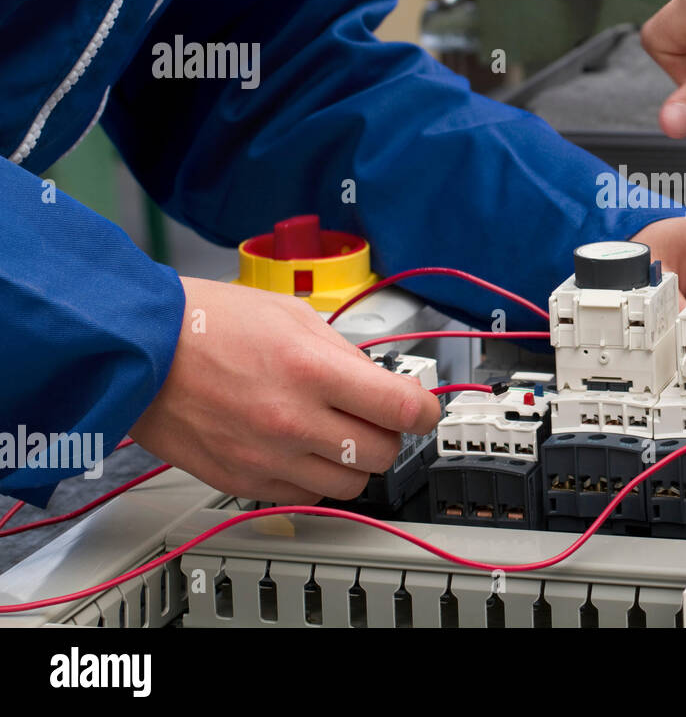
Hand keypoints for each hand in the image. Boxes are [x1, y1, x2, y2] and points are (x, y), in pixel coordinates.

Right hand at [130, 277, 440, 503]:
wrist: (137, 350)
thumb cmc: (206, 324)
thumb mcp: (292, 315)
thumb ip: (343, 354)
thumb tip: (379, 380)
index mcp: (312, 370)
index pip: (402, 409)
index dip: (424, 409)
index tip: (422, 407)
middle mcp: (293, 420)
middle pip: (382, 453)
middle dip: (389, 434)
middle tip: (376, 416)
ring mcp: (268, 456)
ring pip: (349, 484)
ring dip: (354, 461)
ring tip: (336, 433)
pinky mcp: (243, 479)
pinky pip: (304, 494)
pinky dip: (313, 476)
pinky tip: (300, 448)